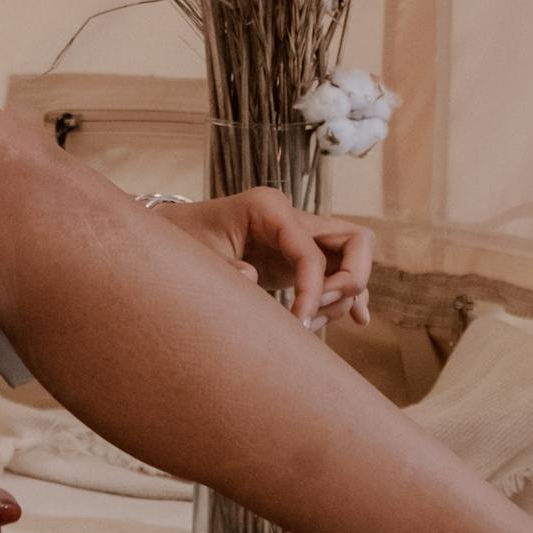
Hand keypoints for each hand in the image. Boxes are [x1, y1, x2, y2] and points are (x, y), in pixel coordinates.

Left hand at [160, 190, 372, 329]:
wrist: (173, 235)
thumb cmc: (182, 239)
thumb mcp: (195, 254)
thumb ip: (222, 267)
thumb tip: (250, 279)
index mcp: (269, 208)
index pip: (311, 252)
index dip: (312, 290)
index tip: (298, 323)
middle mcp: (293, 218)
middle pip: (357, 241)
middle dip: (350, 281)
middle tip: (316, 312)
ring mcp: (300, 238)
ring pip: (352, 261)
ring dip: (341, 297)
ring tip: (306, 325)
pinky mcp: (298, 258)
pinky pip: (338, 272)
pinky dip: (349, 294)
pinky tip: (359, 318)